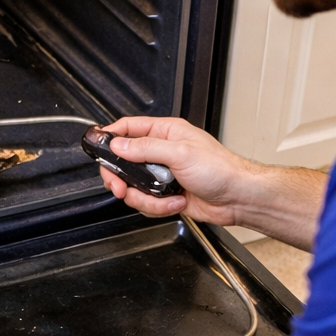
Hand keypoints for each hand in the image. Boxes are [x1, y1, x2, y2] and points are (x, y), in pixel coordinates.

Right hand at [98, 116, 258, 223]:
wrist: (238, 198)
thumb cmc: (221, 169)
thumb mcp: (179, 153)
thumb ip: (145, 148)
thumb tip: (119, 144)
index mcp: (166, 133)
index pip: (129, 128)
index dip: (111, 136)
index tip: (98, 147)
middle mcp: (162, 152)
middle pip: (124, 162)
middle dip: (120, 178)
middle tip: (119, 186)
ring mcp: (162, 175)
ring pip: (133, 187)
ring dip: (144, 198)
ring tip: (163, 198)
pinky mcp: (165, 195)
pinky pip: (146, 203)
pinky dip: (159, 207)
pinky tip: (176, 203)